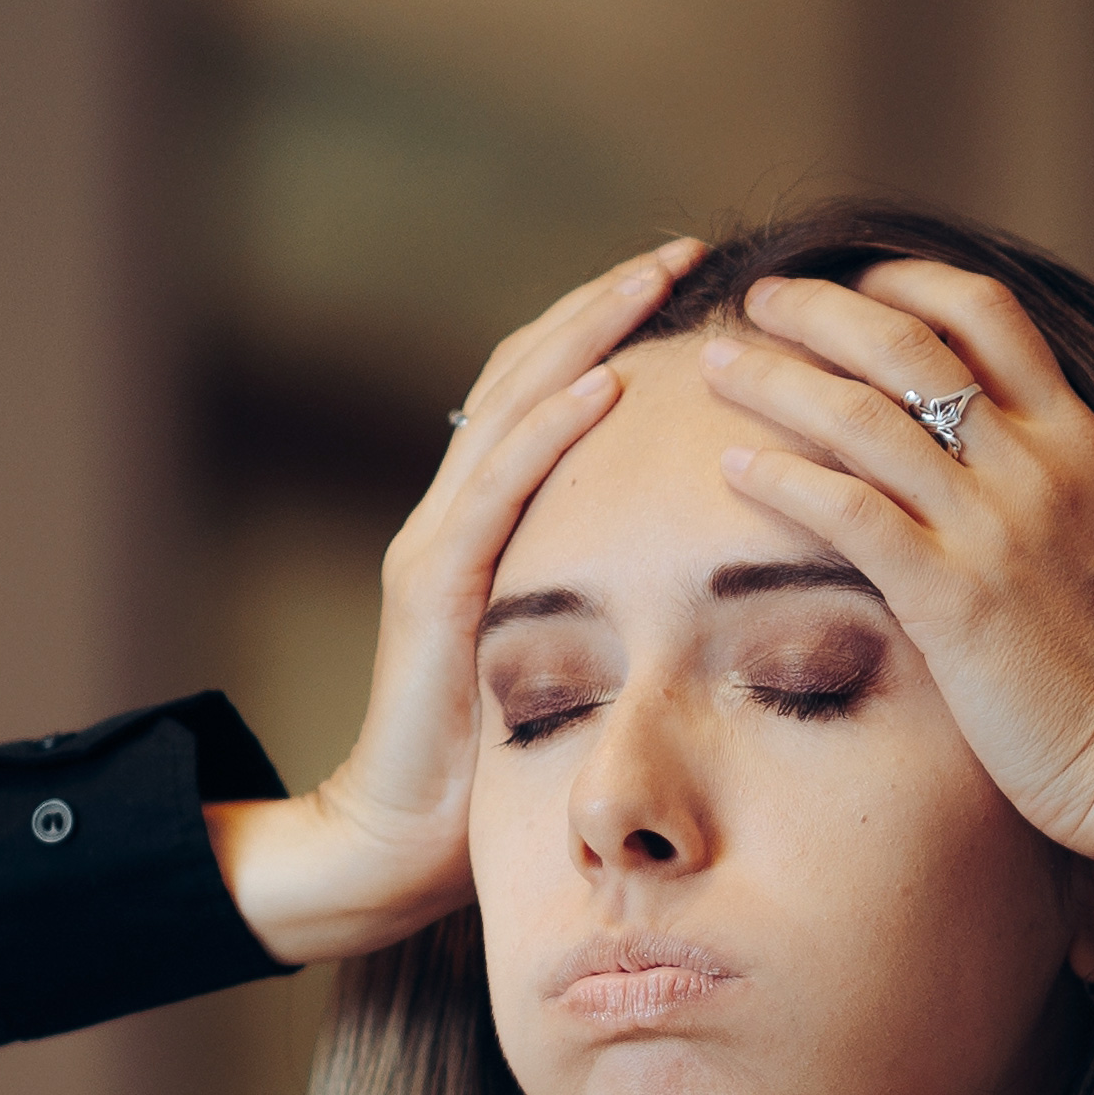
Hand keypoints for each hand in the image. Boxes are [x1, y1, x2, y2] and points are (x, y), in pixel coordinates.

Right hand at [209, 239, 697, 963]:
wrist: (395, 844)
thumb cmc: (491, 771)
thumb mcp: (563, 661)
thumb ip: (602, 602)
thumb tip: (698, 575)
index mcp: (481, 525)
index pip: (542, 396)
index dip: (606, 329)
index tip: (683, 284)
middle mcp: (449, 514)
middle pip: (525, 371)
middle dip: (605, 303)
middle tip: (683, 250)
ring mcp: (434, 544)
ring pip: (510, 405)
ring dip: (586, 334)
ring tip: (655, 279)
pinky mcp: (433, 590)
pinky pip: (498, 488)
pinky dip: (549, 427)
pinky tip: (604, 383)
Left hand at [698, 264, 1093, 869]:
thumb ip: (1078, 483)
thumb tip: (1043, 454)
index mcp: (1082, 442)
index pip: (989, 316)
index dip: (910, 283)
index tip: (855, 281)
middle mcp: (1036, 465)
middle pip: (909, 344)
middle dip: (822, 309)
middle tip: (760, 298)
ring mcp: (992, 527)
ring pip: (863, 416)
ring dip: (777, 378)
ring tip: (717, 365)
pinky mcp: (951, 597)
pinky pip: (848, 512)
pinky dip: (783, 478)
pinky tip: (734, 469)